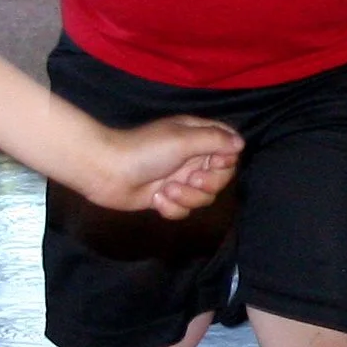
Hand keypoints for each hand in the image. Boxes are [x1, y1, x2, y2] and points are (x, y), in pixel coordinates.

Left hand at [83, 115, 242, 218]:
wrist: (107, 172)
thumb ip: (215, 140)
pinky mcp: (166, 198)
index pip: (228, 147)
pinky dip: (171, 207)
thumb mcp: (183, 139)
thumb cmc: (144, 150)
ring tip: (166, 190)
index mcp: (195, 137)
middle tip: (190, 178)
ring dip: (187, 197)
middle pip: (220, 177)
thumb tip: (240, 143)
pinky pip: (184, 210)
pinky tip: (156, 199)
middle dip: (208, 183)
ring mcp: (178, 179)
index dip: (226, 159)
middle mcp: (190, 157)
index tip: (215, 161)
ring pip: (203, 197)